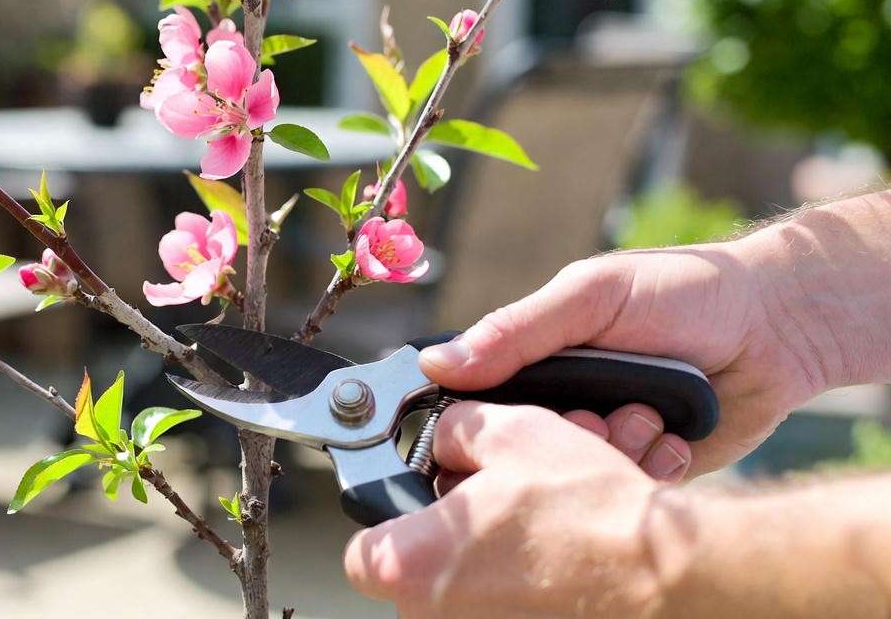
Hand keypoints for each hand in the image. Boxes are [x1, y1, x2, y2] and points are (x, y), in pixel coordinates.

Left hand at [345, 402, 672, 616]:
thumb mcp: (509, 431)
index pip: (362, 552)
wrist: (670, 573)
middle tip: (494, 505)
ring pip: (466, 590)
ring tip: (538, 525)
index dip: (387, 521)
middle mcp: (435, 618)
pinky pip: (506, 608)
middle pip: (418, 569)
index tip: (413, 505)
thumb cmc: (590, 511)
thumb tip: (446, 439)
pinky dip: (525, 585)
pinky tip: (559, 555)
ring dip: (492, 557)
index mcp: (410, 565)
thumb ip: (454, 432)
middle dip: (451, 532)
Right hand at [418, 241, 827, 476]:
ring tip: (647, 419)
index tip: (500, 426)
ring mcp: (604, 437)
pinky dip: (650, 470)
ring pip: (574, 476)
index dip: (478, 423)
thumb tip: (436, 366)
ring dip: (610, 451)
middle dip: (558, 438)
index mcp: (534, 358)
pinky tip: (674, 440)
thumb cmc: (683, 291)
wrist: (780, 326)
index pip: (476, 404)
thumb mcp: (590, 296)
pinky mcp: (647, 470)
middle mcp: (562, 402)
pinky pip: (626, 490)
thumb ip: (516, 331)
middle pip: (522, 449)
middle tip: (595, 415)